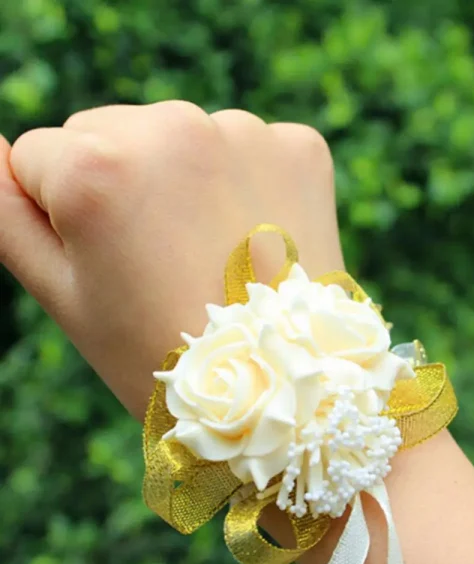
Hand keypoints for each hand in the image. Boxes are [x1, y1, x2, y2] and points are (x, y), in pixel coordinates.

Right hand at [0, 102, 343, 419]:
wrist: (276, 381)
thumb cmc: (158, 348)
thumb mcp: (64, 292)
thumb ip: (3, 211)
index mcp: (97, 165)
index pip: (41, 156)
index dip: (69, 216)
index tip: (114, 263)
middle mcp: (174, 127)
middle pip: (111, 133)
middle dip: (122, 185)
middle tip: (162, 260)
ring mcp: (247, 132)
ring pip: (177, 135)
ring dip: (181, 179)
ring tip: (208, 252)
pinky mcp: (300, 147)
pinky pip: (244, 146)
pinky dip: (242, 180)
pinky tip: (254, 234)